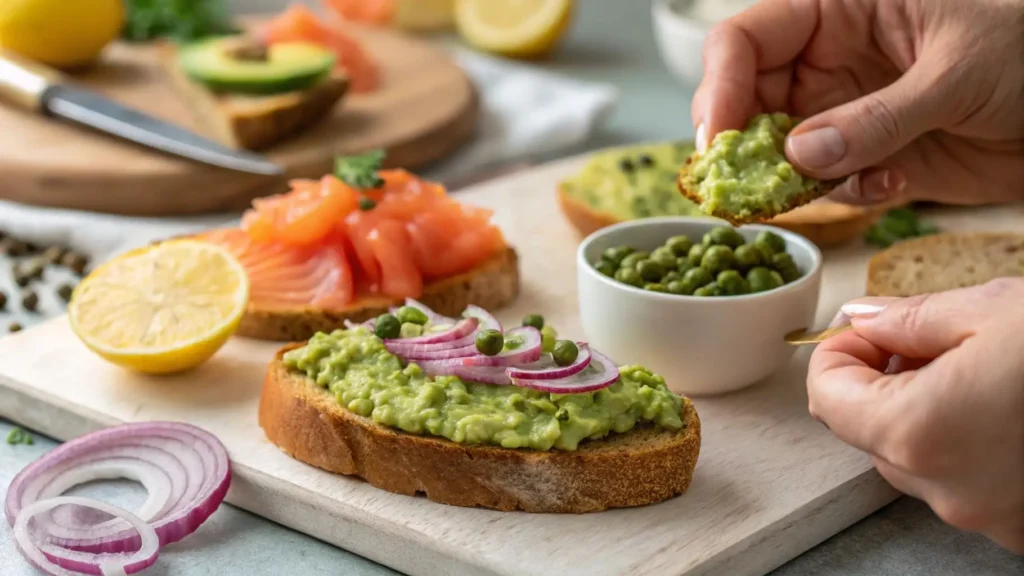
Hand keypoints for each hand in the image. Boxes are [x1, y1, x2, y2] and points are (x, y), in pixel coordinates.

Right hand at [691, 0, 1023, 206]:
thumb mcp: (957, 71)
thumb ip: (877, 116)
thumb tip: (801, 154)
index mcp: (840, 10)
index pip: (747, 40)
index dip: (721, 87)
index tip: (720, 141)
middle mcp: (831, 60)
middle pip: (748, 101)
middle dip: (745, 146)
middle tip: (747, 187)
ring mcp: (846, 110)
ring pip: (781, 152)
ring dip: (791, 181)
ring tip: (825, 189)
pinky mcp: (869, 155)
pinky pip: (827, 183)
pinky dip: (845, 194)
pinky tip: (888, 184)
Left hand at [806, 278, 1023, 552]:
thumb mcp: (993, 311)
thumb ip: (909, 317)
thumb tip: (862, 318)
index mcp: (918, 432)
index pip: (825, 397)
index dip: (840, 353)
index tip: (874, 329)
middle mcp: (943, 488)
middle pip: (865, 430)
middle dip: (881, 379)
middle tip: (930, 342)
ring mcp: (984, 515)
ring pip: (913, 458)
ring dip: (923, 412)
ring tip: (976, 371)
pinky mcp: (1018, 526)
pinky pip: (961, 481)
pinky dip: (964, 444)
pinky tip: (1002, 407)